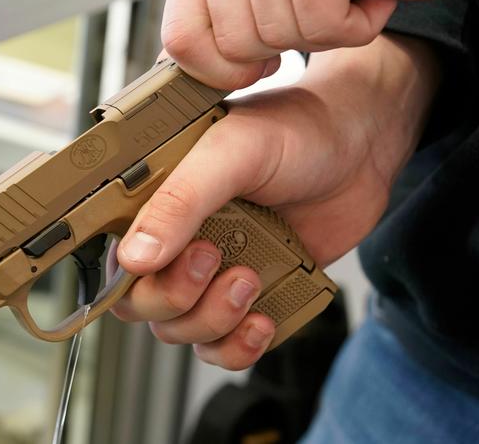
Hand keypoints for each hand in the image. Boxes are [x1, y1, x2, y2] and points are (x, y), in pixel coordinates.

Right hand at [110, 34, 439, 369]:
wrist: (361, 146)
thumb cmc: (294, 131)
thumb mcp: (231, 153)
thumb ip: (180, 202)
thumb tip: (135, 257)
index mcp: (159, 203)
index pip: (118, 261)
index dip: (134, 278)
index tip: (176, 259)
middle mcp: (180, 241)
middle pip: (146, 306)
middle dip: (178, 298)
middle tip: (215, 259)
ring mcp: (216, 271)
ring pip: (185, 330)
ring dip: (214, 321)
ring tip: (250, 280)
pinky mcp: (253, 293)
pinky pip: (227, 345)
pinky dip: (240, 347)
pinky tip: (263, 320)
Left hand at [162, 0, 463, 89]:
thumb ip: (217, 25)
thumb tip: (183, 66)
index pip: (183, 39)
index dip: (219, 70)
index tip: (259, 63)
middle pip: (236, 44)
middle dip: (286, 44)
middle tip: (318, 6)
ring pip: (278, 34)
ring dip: (327, 30)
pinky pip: (321, 22)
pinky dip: (357, 23)